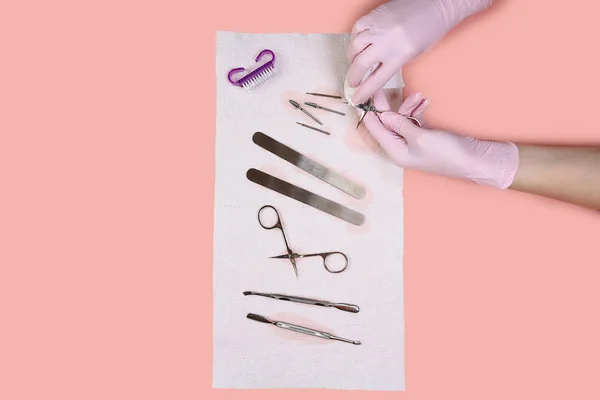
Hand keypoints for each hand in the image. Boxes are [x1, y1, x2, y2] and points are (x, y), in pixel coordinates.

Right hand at [346, 0, 491, 104]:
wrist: (434, 5)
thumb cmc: (429, 31)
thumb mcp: (413, 54)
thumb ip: (393, 64)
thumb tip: (374, 72)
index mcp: (399, 56)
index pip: (375, 80)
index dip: (363, 92)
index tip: (356, 98)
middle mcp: (386, 42)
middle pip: (360, 64)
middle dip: (353, 76)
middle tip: (352, 82)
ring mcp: (378, 27)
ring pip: (355, 46)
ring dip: (352, 57)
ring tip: (355, 61)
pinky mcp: (374, 15)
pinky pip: (356, 29)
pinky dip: (355, 38)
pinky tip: (358, 43)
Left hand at [364, 91, 518, 189]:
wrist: (473, 159)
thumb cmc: (446, 153)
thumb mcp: (420, 136)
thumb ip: (400, 124)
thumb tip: (382, 115)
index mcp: (395, 151)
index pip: (375, 130)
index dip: (369, 112)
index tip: (363, 96)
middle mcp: (400, 147)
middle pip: (386, 123)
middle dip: (389, 106)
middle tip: (383, 88)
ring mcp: (411, 142)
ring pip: (401, 118)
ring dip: (408, 106)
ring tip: (419, 98)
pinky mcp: (422, 136)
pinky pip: (413, 120)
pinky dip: (417, 110)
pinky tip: (424, 102)